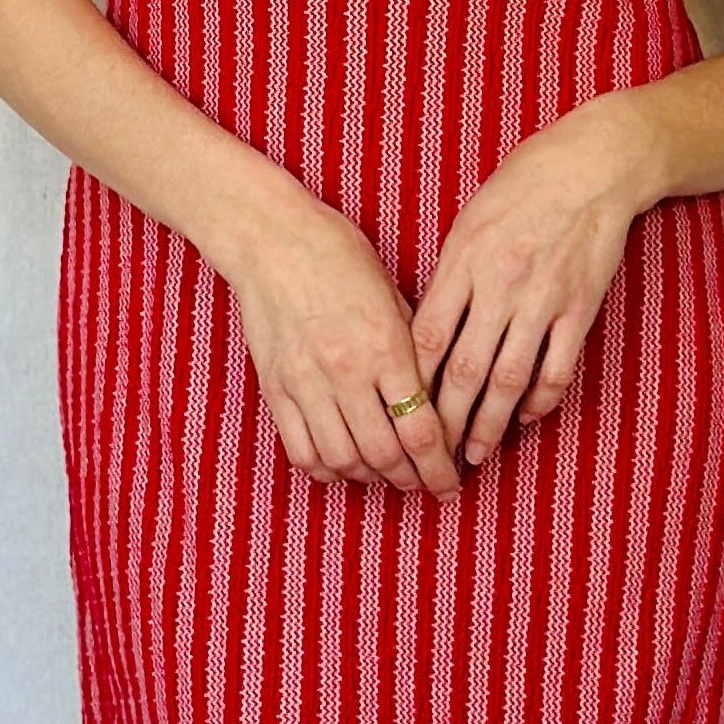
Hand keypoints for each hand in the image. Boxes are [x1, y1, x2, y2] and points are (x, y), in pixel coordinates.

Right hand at [225, 191, 463, 498]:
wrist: (272, 240)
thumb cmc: (338, 255)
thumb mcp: (392, 294)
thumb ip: (412, 349)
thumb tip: (433, 397)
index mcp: (384, 346)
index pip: (420, 430)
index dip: (440, 467)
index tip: (451, 481)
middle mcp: (345, 372)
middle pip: (384, 455)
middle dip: (411, 480)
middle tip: (425, 483)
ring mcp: (306, 384)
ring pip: (343, 461)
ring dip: (371, 478)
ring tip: (387, 473)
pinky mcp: (275, 389)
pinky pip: (302, 452)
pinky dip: (327, 470)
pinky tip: (344, 464)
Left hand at [409, 99, 645, 469]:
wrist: (591, 168)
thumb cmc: (521, 187)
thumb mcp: (468, 222)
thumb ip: (448, 276)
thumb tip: (424, 331)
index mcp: (464, 261)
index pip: (426, 337)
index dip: (410, 383)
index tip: (398, 413)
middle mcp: (500, 285)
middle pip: (464, 368)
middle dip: (444, 420)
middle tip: (431, 454)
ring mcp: (542, 300)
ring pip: (510, 379)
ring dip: (490, 423)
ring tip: (474, 453)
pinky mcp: (580, 309)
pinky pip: (557, 368)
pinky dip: (541, 400)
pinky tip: (527, 418)